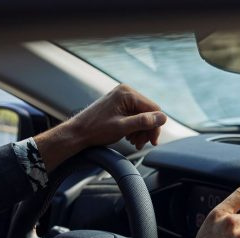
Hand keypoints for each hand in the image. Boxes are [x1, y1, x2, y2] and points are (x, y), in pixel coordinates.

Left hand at [34, 84, 166, 170]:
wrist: (77, 133)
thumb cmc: (96, 130)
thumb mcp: (122, 128)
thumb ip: (143, 122)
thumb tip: (162, 118)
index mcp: (127, 93)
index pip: (153, 109)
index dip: (155, 127)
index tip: (152, 142)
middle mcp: (126, 92)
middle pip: (148, 113)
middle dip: (147, 130)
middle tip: (141, 144)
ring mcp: (122, 97)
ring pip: (142, 116)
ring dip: (141, 131)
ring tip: (134, 142)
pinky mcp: (119, 104)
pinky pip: (134, 116)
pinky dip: (135, 128)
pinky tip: (129, 137)